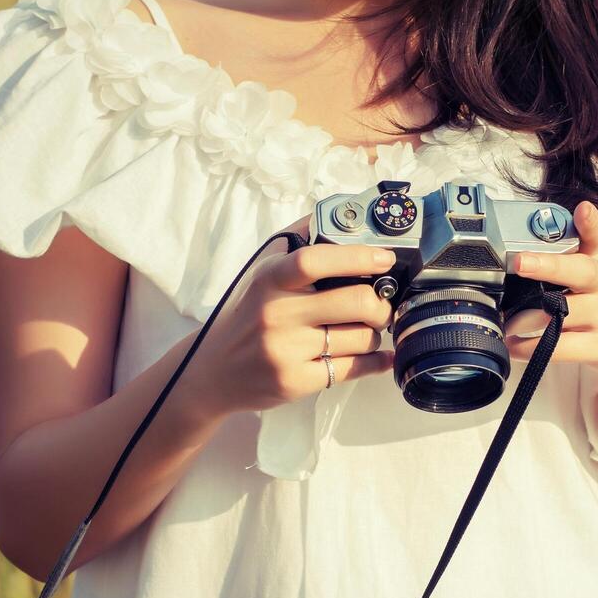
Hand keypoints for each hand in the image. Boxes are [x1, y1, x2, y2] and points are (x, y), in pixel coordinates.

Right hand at [198, 215, 396, 415]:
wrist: (213, 371)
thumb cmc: (246, 315)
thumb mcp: (261, 272)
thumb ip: (297, 242)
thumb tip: (339, 215)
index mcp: (270, 280)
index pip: (316, 260)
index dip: (358, 256)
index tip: (384, 258)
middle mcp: (277, 314)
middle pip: (355, 302)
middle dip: (380, 304)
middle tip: (380, 305)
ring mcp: (286, 350)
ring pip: (360, 337)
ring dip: (373, 333)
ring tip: (365, 330)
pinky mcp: (296, 382)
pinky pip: (353, 369)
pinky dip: (375, 361)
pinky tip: (380, 355)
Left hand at [503, 201, 597, 377]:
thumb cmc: (593, 296)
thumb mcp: (584, 268)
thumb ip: (557, 252)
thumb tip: (515, 237)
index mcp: (594, 260)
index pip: (596, 235)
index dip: (590, 222)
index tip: (583, 210)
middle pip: (582, 272)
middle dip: (550, 265)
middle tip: (520, 262)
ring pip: (564, 313)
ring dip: (526, 318)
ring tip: (505, 320)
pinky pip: (561, 348)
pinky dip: (531, 348)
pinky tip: (513, 345)